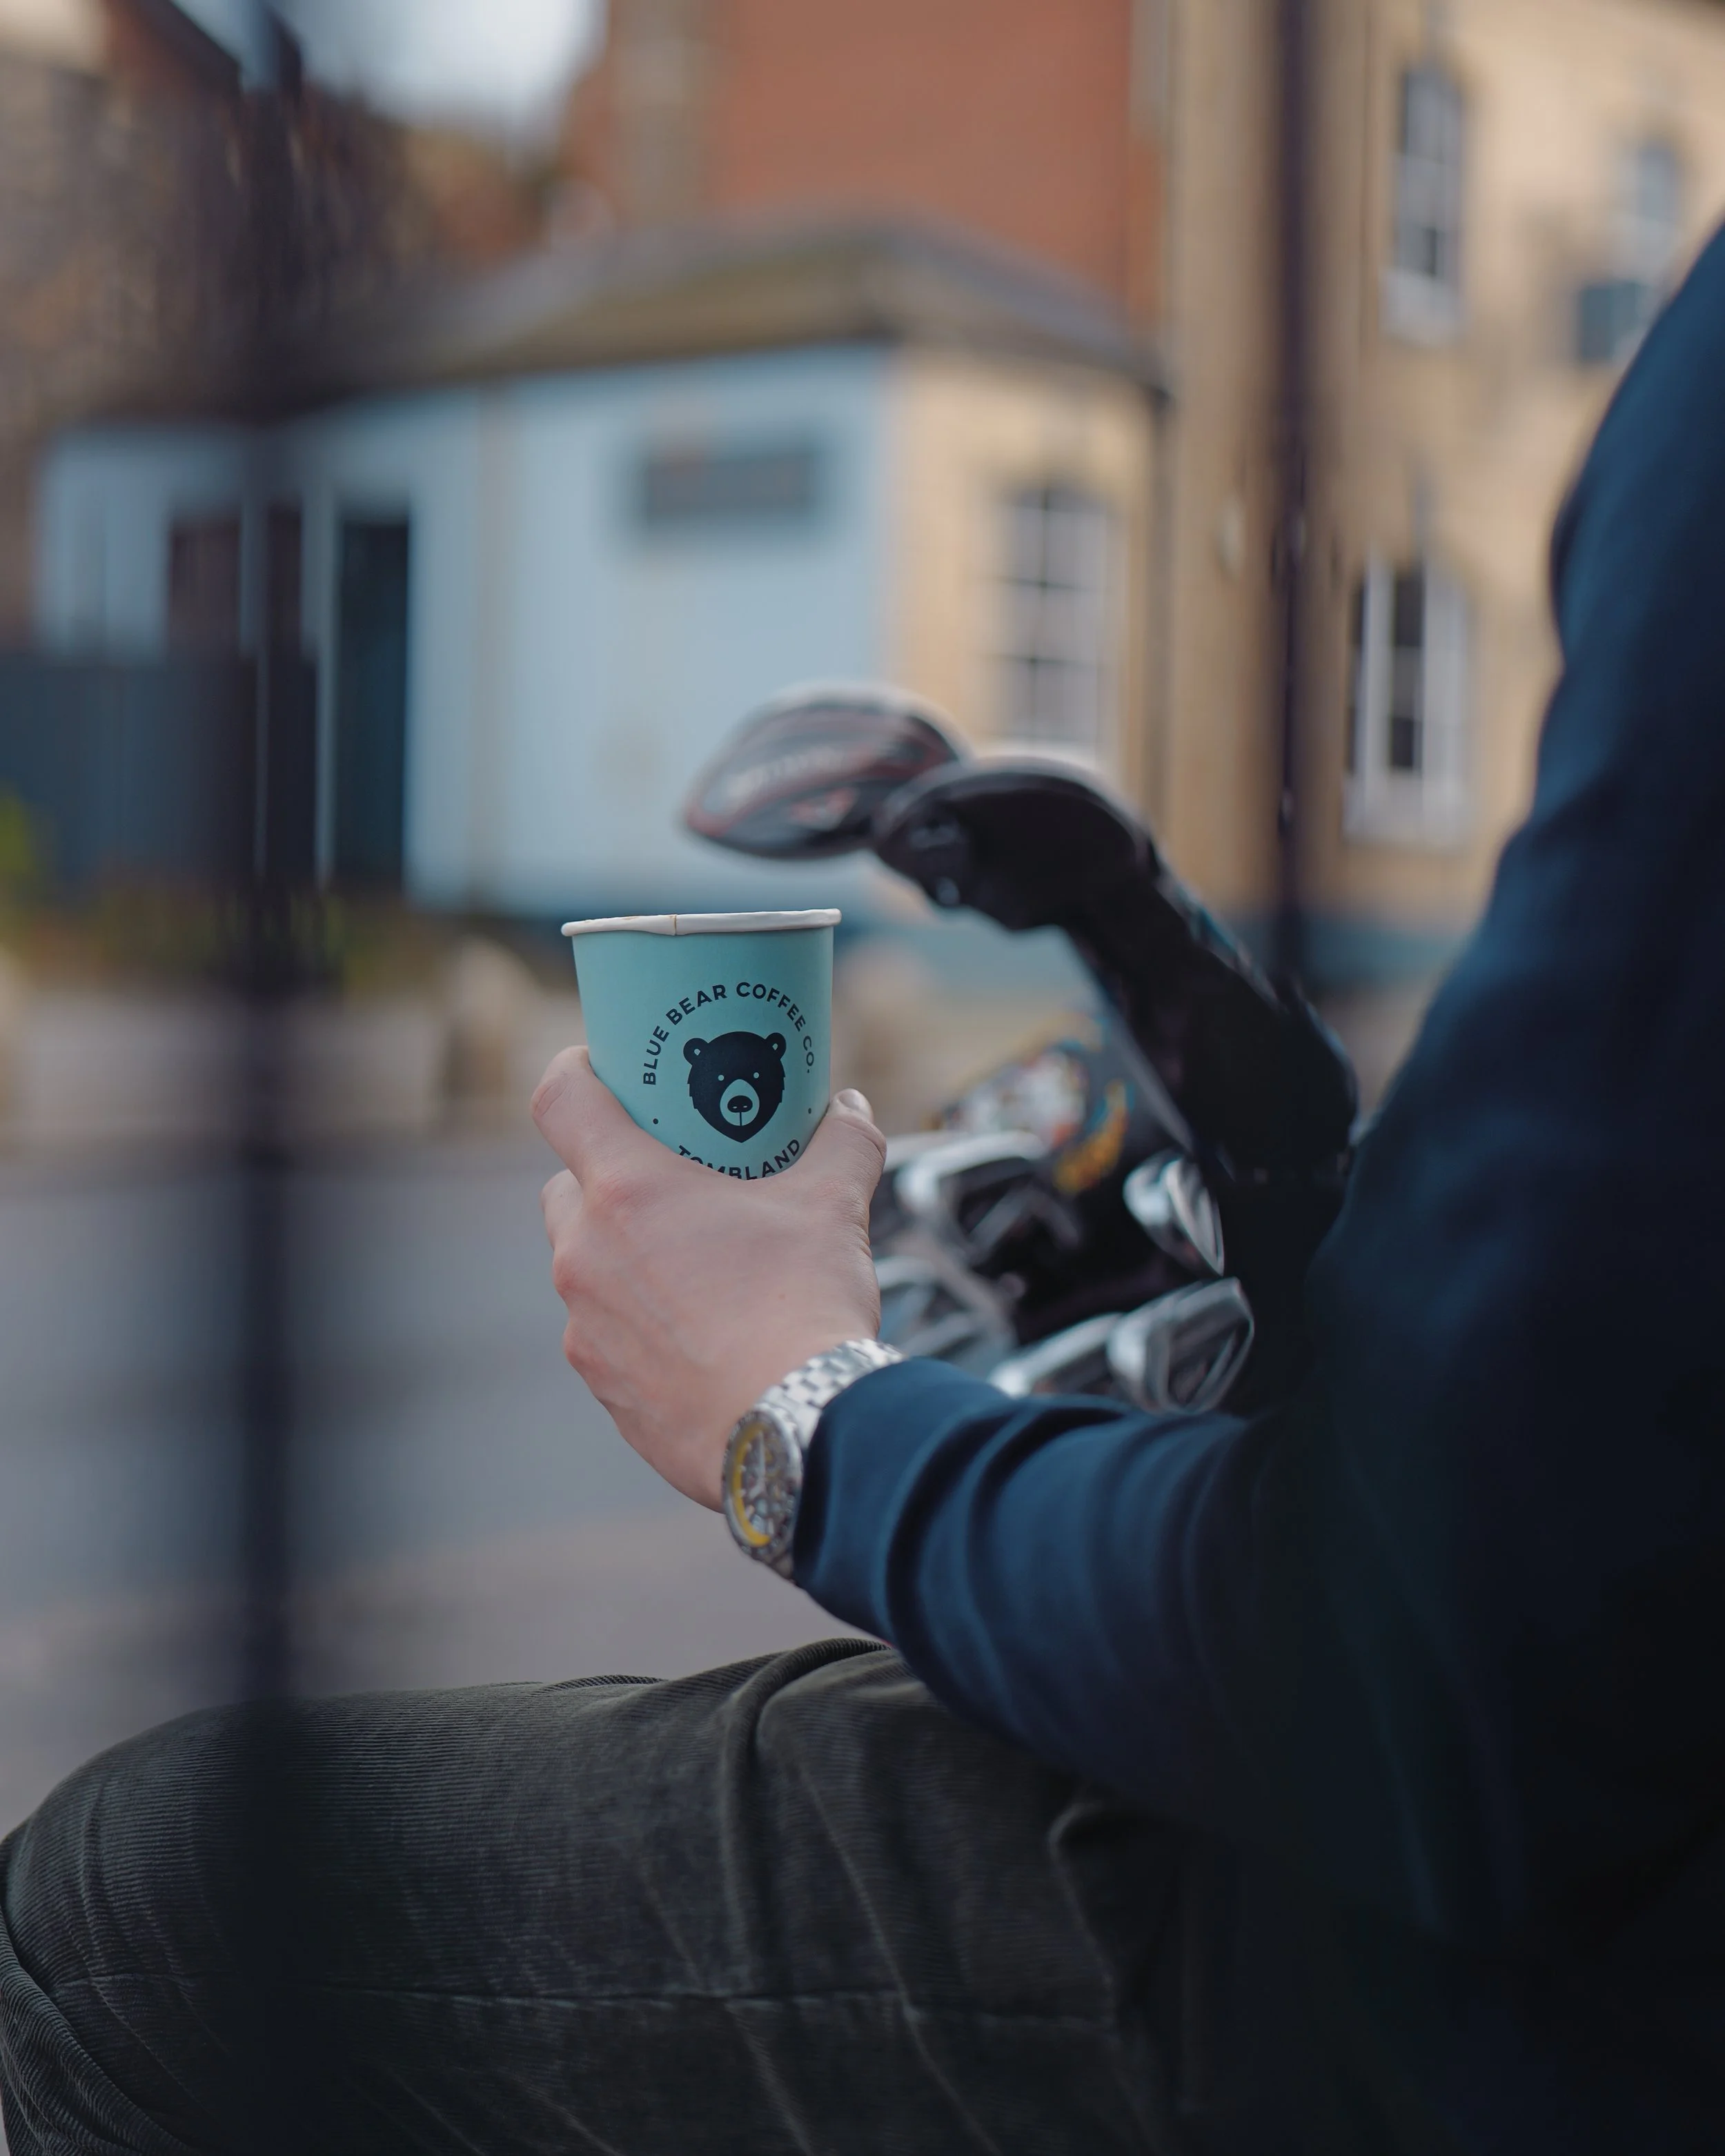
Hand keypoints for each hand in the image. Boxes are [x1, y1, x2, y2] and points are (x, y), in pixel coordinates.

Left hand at [534, 1047, 885, 1509]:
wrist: (797, 1431)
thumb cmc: (804, 1310)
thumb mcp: (835, 1206)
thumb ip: (843, 1141)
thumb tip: (852, 1107)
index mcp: (628, 1192)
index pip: (560, 1100)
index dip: (575, 1072)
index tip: (600, 1070)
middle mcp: (586, 1256)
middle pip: (566, 1188)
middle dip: (605, 1178)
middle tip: (668, 1180)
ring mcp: (585, 1328)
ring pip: (584, 1268)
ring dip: (623, 1256)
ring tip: (693, 1264)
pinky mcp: (602, 1387)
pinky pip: (605, 1336)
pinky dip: (638, 1324)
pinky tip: (697, 1333)